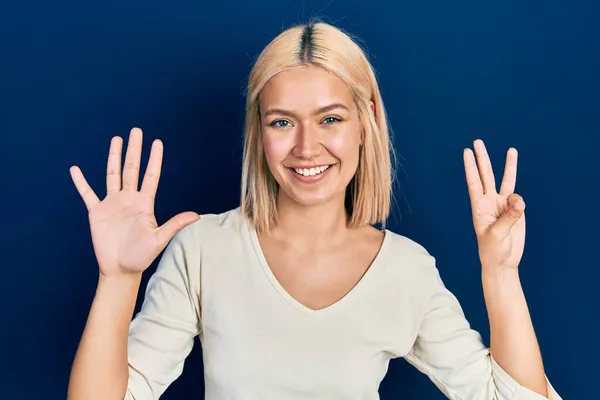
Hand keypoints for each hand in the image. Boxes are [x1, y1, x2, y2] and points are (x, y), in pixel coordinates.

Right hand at [70, 127, 199, 276]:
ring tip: (116, 139)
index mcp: (145, 203)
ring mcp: (112, 204)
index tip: (157, 143)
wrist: (121, 269)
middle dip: (134, 150)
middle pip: (132, 169)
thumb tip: (197, 215)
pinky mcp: (97, 212)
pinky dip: (81, 182)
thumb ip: (175, 224)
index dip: (154, 159)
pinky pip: (87, 194)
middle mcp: (129, 199)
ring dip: (114, 157)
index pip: (151, 176)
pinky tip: (75, 169)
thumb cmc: (142, 256)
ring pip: (113, 175)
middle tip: (136, 130)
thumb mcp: (160, 238)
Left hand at [463, 139, 525, 271]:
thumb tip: (519, 202)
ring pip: (506, 181)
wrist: (503, 261)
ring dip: (509, 166)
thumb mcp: (497, 235)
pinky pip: (519, 200)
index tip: (467, 153)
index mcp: (478, 207)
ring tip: (511, 150)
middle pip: (486, 175)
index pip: (474, 183)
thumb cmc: (492, 250)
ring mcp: (502, 204)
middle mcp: (489, 202)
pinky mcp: (515, 210)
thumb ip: (508, 218)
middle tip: (477, 141)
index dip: (470, 168)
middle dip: (483, 158)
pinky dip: (520, 204)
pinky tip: (518, 213)